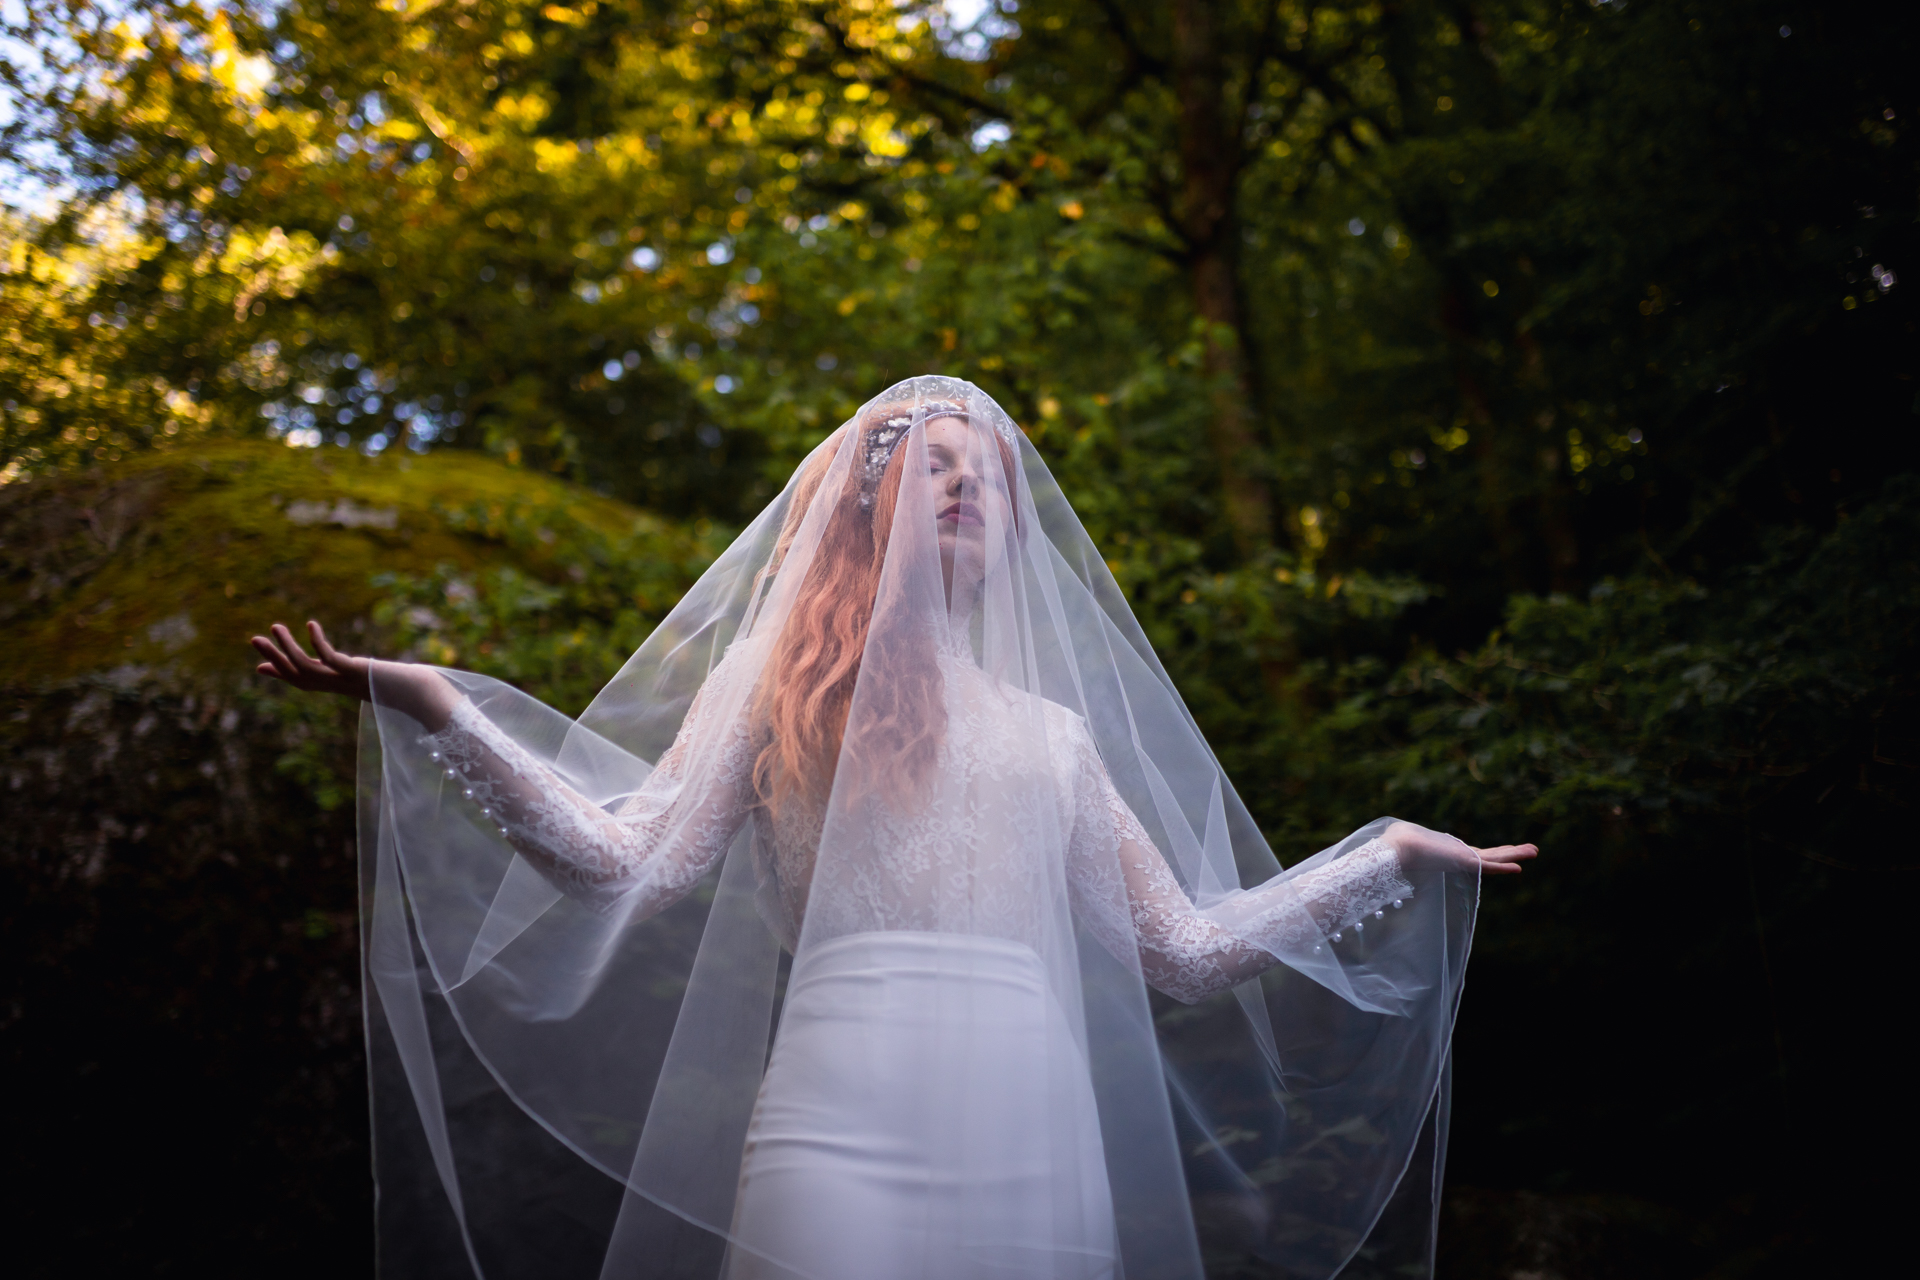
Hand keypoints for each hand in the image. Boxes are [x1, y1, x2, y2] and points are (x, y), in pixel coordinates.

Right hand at [251, 621, 372, 701]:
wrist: (382, 681)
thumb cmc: (349, 675)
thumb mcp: (321, 671)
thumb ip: (298, 667)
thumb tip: (265, 667)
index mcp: (315, 683)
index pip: (289, 676)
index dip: (273, 668)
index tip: (257, 656)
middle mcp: (322, 682)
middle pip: (292, 671)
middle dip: (272, 655)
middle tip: (254, 638)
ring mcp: (334, 677)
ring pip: (303, 664)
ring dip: (287, 645)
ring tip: (275, 627)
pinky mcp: (347, 670)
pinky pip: (328, 657)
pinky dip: (317, 641)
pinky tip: (311, 624)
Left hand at [1385, 820, 1537, 876]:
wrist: (1396, 848)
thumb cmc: (1398, 842)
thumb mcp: (1409, 835)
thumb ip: (1408, 835)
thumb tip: (1396, 831)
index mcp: (1451, 853)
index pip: (1478, 854)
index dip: (1495, 852)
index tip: (1509, 850)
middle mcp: (1460, 858)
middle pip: (1492, 856)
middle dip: (1512, 853)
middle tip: (1533, 850)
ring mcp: (1463, 861)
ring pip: (1495, 859)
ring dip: (1516, 855)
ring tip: (1535, 851)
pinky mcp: (1462, 863)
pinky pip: (1487, 867)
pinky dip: (1503, 868)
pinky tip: (1518, 868)